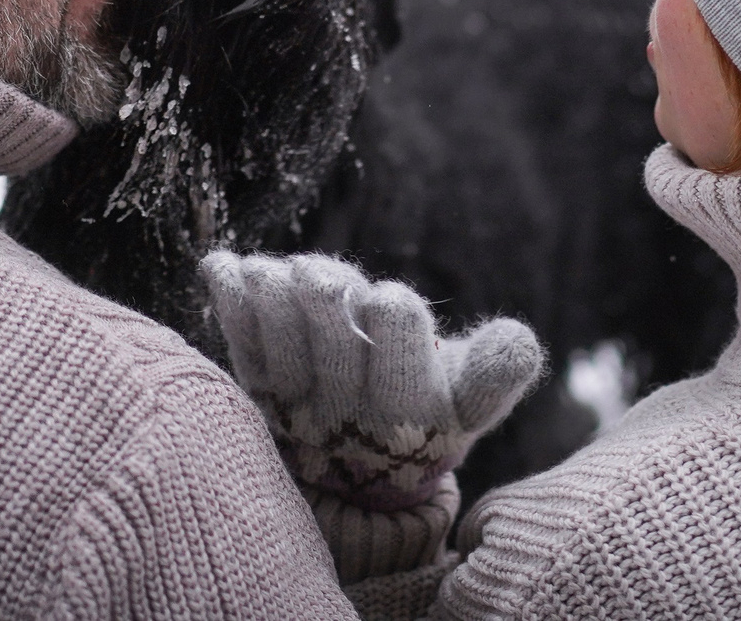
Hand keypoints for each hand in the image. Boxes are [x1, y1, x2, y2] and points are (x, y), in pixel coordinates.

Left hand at [200, 252, 543, 510]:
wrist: (365, 476)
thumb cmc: (431, 416)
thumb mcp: (474, 402)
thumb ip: (498, 371)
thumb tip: (520, 339)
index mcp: (414, 412)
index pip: (402, 361)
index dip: (394, 326)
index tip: (391, 299)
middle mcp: (353, 418)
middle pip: (335, 355)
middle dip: (325, 307)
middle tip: (316, 271)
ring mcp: (300, 411)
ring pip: (283, 355)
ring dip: (271, 306)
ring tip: (266, 268)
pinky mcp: (260, 399)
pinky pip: (242, 352)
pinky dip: (229, 307)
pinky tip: (220, 265)